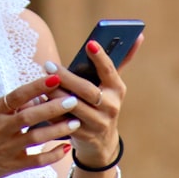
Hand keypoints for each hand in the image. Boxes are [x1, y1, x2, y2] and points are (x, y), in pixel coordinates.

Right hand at [0, 74, 79, 177]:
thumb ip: (8, 108)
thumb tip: (34, 98)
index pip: (18, 95)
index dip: (37, 86)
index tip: (55, 77)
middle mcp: (1, 128)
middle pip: (32, 115)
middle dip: (54, 107)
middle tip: (73, 99)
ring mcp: (7, 148)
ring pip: (38, 137)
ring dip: (58, 129)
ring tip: (75, 122)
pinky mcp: (11, 166)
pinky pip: (37, 161)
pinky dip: (52, 155)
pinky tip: (65, 149)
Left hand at [46, 35, 140, 166]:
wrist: (101, 142)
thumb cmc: (103, 103)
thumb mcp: (112, 85)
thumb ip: (121, 60)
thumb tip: (138, 35)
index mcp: (117, 90)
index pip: (110, 71)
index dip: (101, 58)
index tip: (90, 44)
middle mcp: (110, 107)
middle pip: (87, 90)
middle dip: (66, 77)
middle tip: (49, 65)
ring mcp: (98, 123)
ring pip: (73, 106)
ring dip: (56, 94)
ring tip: (42, 81)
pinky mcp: (83, 135)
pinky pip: (64, 120)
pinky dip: (51, 110)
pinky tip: (40, 100)